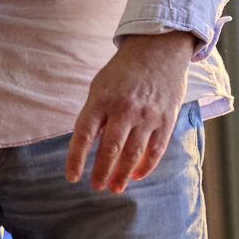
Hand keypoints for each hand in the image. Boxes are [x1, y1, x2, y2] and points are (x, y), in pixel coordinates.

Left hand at [66, 31, 195, 191]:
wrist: (159, 50)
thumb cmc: (123, 72)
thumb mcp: (100, 87)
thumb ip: (95, 115)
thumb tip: (89, 146)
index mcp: (100, 100)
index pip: (83, 136)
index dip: (76, 159)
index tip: (71, 177)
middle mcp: (124, 110)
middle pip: (109, 149)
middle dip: (102, 172)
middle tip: (96, 187)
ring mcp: (147, 115)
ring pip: (133, 153)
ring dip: (123, 174)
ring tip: (115, 187)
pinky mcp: (166, 119)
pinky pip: (156, 148)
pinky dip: (146, 165)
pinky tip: (137, 175)